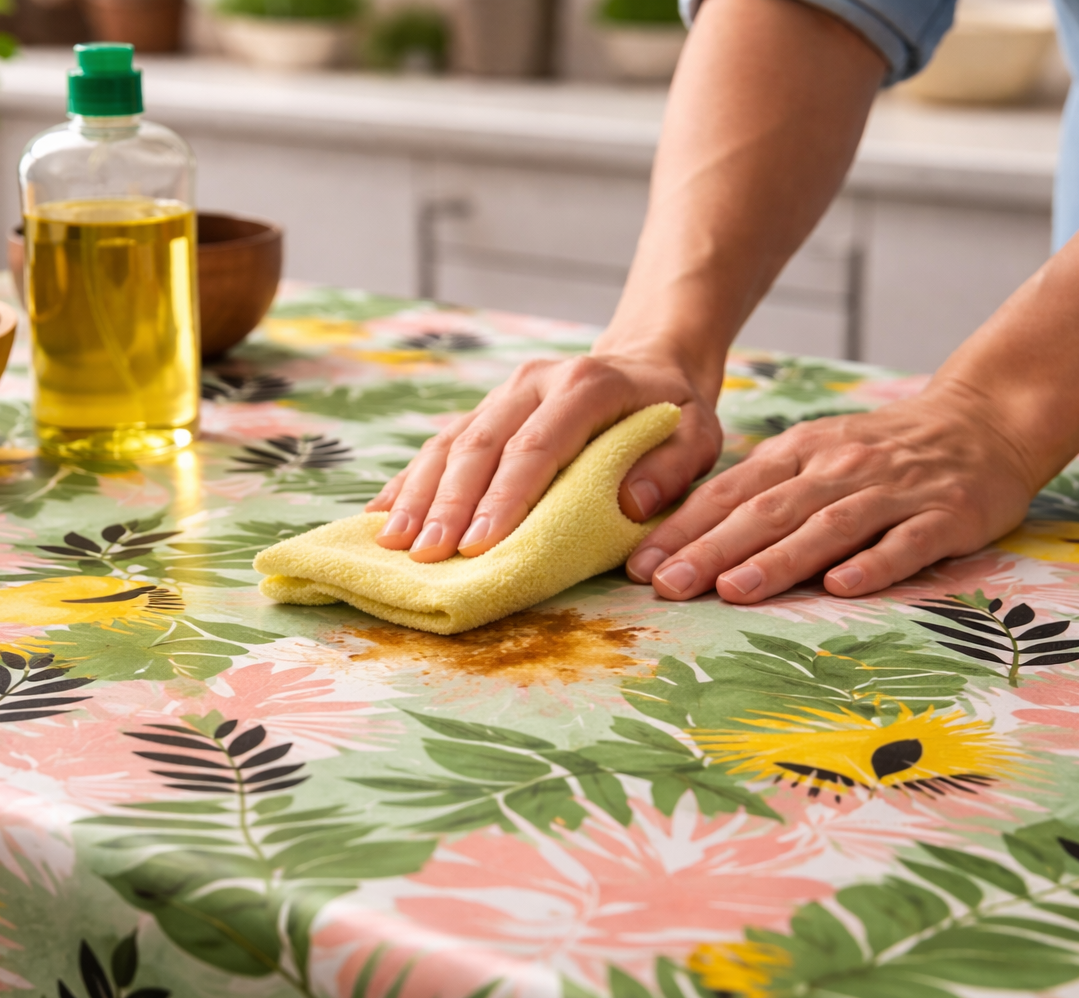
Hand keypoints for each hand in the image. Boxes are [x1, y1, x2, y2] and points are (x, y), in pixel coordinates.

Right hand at [366, 353, 723, 560]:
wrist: (651, 360)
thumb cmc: (674, 411)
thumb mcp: (698, 434)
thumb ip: (669, 466)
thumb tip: (626, 502)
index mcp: (586, 385)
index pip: (538, 445)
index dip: (505, 497)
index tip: (481, 546)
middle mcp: (535, 382)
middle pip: (482, 444)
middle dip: (450, 504)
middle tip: (428, 556)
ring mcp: (504, 393)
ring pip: (452, 442)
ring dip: (420, 495)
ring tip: (395, 544)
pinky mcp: (487, 408)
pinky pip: (441, 444)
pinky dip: (410, 481)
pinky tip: (381, 515)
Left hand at [625, 386, 1041, 601]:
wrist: (984, 420)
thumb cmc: (884, 451)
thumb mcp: (817, 453)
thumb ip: (765, 491)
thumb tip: (689, 539)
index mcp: (801, 452)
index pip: (732, 492)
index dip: (685, 528)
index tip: (642, 565)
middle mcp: (840, 467)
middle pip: (768, 511)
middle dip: (713, 549)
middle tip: (668, 585)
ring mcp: (894, 491)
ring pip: (828, 526)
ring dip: (779, 559)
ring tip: (735, 590)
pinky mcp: (945, 515)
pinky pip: (904, 542)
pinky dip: (872, 564)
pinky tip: (840, 588)